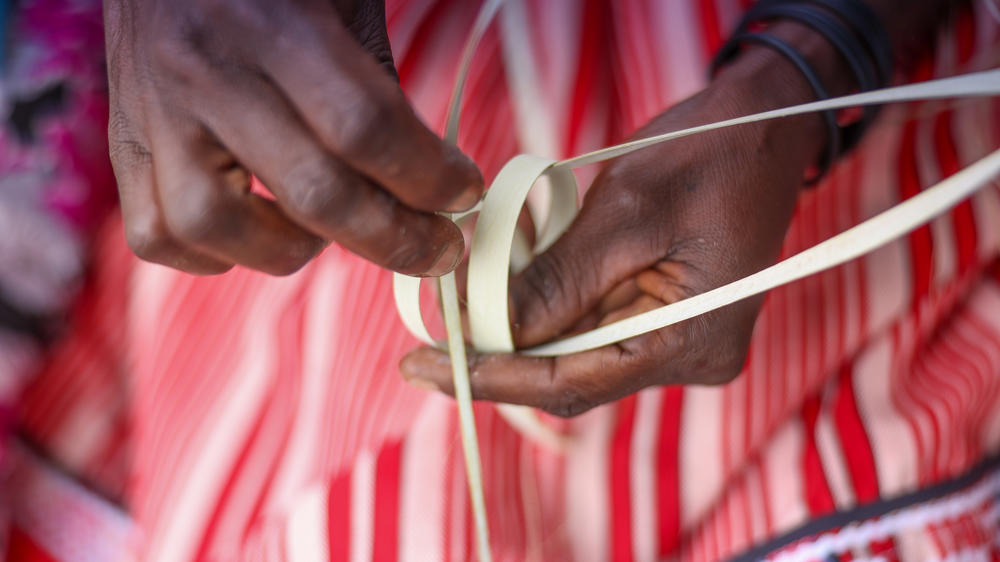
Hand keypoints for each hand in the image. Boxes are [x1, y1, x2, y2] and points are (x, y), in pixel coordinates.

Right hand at [105, 0, 481, 275]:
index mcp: (273, 23)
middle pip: (312, 192)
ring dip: (291, 251)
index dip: (428, 177)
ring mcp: (153, 111)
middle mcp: (205, 70)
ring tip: (329, 234)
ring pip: (216, 226)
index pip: (364, 127)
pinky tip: (257, 233)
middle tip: (438, 248)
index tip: (463, 194)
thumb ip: (377, 86)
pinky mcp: (123, 141)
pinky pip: (156, 233)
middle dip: (396, 239)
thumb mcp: (344, 1)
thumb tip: (423, 181)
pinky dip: (212, 255)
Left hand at [400, 44, 834, 415]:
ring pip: (578, 352)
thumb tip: (490, 329)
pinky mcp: (668, 319)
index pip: (571, 382)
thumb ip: (561, 279)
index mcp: (691, 341)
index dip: (493, 378)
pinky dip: (551, 304)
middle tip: (433, 330)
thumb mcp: (628, 210)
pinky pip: (595, 325)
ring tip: (467, 293)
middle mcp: (689, 357)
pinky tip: (515, 276)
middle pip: (571, 374)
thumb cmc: (712, 154)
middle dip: (500, 350)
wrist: (767, 130)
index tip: (425, 365)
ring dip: (522, 323)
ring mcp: (681, 341)